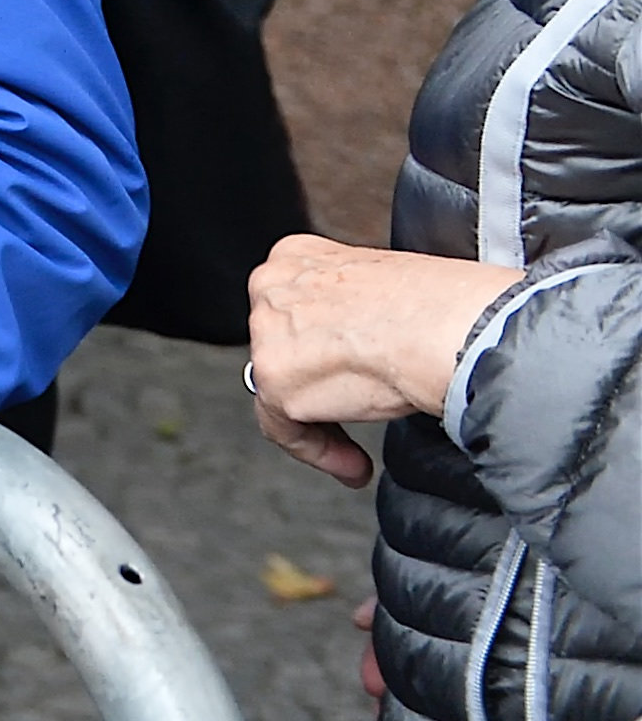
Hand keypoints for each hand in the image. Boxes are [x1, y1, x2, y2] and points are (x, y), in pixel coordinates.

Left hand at [245, 235, 519, 487]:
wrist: (451, 326)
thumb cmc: (445, 307)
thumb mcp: (387, 287)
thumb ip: (357, 306)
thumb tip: (369, 339)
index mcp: (299, 256)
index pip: (295, 311)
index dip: (322, 350)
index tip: (349, 374)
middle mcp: (272, 286)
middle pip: (283, 350)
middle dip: (318, 384)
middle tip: (359, 408)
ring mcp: (268, 332)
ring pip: (282, 390)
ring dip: (322, 423)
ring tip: (360, 450)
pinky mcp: (276, 380)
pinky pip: (283, 428)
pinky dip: (318, 452)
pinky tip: (354, 464)